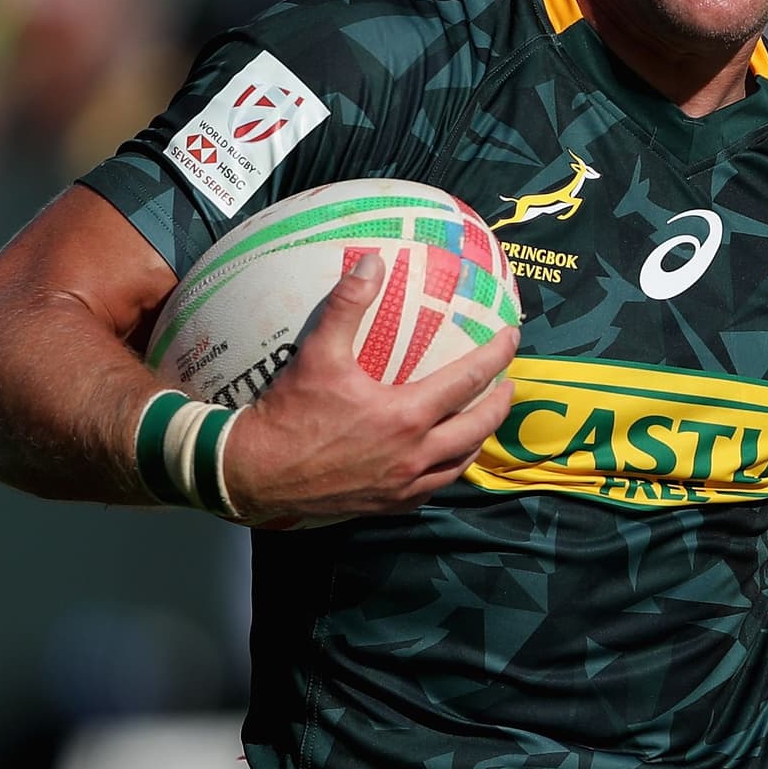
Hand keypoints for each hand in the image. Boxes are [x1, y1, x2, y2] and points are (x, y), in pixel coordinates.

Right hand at [222, 252, 518, 522]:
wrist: (255, 475)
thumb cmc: (288, 413)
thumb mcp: (317, 353)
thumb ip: (348, 304)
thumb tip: (373, 262)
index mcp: (406, 416)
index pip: (468, 380)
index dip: (496, 356)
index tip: (512, 337)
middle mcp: (413, 455)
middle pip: (477, 428)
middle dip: (500, 404)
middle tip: (509, 384)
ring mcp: (402, 486)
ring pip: (459, 464)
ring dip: (477, 439)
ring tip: (481, 422)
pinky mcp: (387, 505)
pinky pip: (431, 489)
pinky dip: (445, 470)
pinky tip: (440, 459)